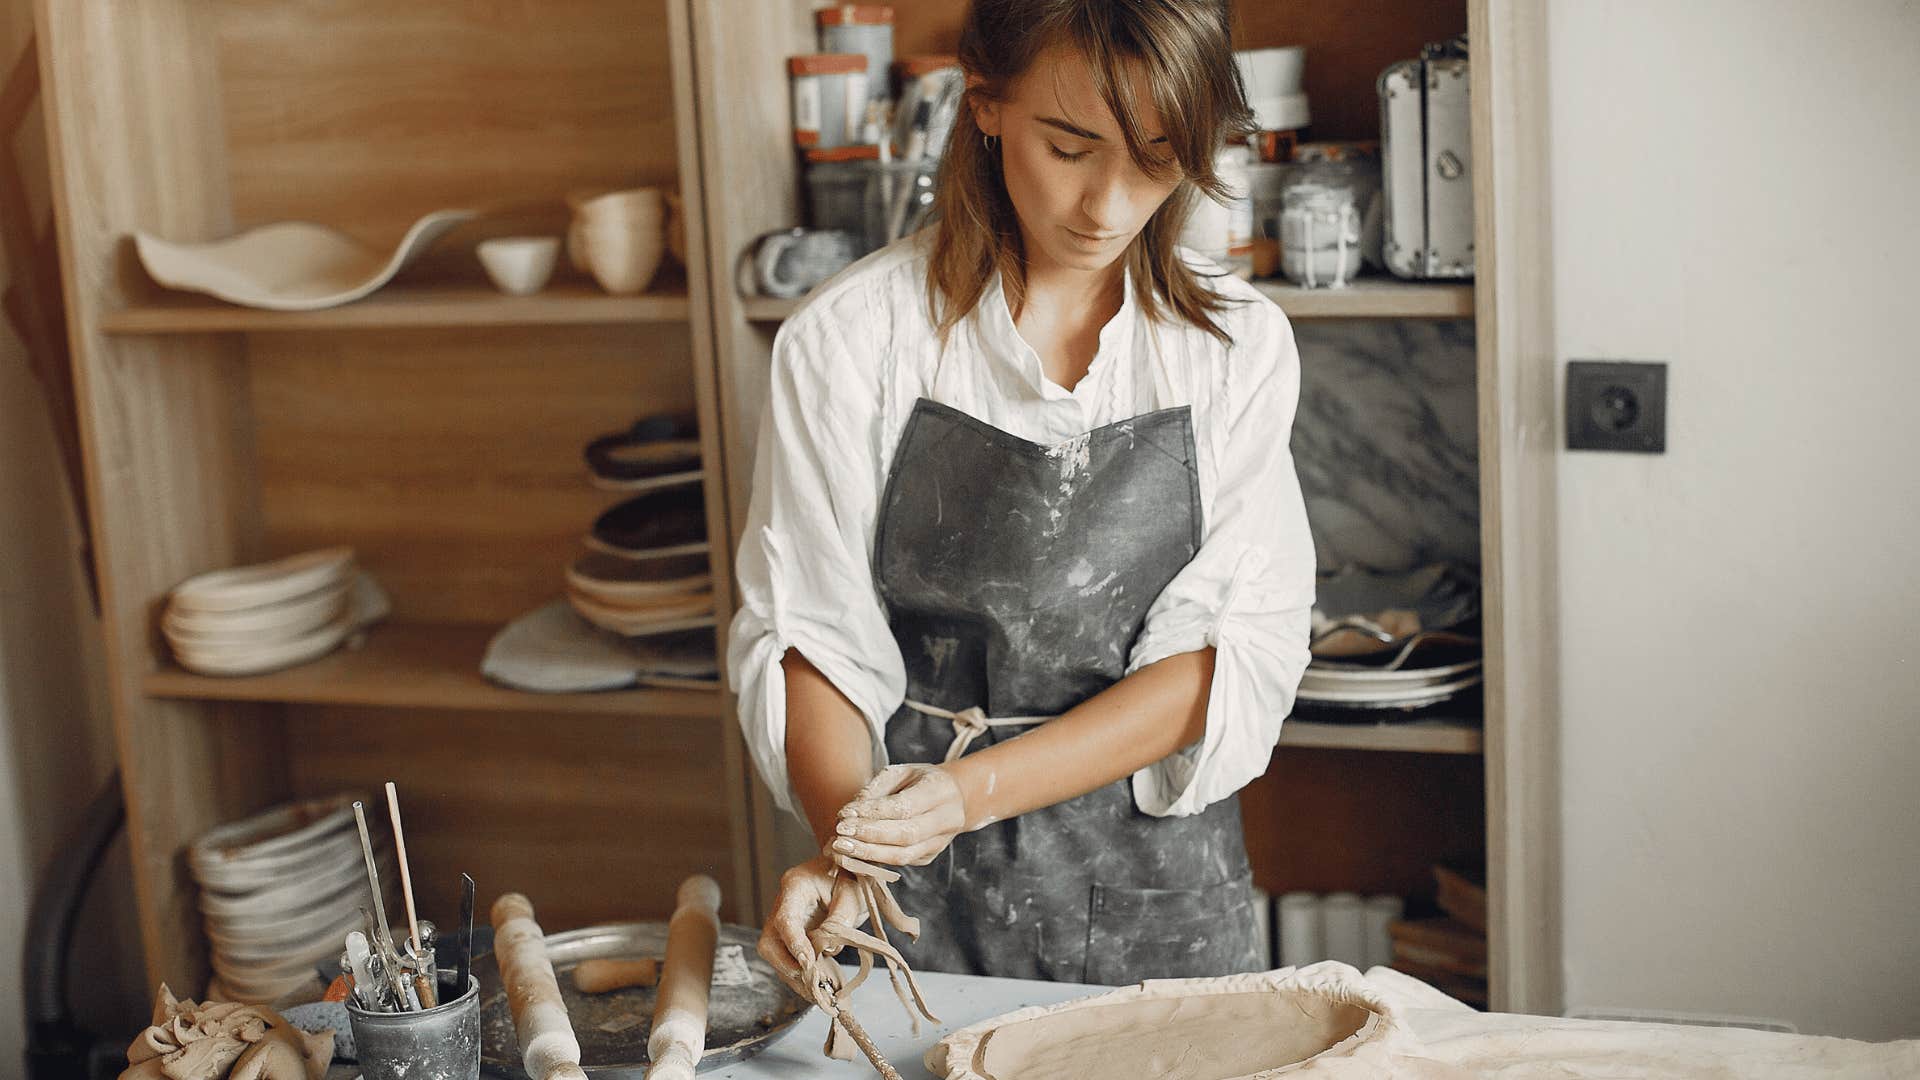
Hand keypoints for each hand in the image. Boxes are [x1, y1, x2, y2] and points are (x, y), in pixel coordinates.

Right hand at [757, 855, 862, 991]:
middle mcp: (783, 904)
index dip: (794, 945)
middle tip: (815, 985)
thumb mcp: (852, 892)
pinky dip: (800, 973)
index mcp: (795, 886)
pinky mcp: (789, 933)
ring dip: (794, 976)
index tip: (809, 964)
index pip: (785, 920)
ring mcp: (782, 919)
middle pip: (769, 942)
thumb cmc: (849, 874)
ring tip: (820, 993)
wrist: (844, 865)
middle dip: (788, 967)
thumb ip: (841, 919)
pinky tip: (819, 986)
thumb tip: (829, 949)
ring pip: (774, 954)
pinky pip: (786, 957)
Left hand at [830, 763, 970, 868]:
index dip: (872, 813)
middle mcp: (947, 818)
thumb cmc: (919, 780)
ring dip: (868, 854)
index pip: (904, 807)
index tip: (843, 815)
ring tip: (840, 849)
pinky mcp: (929, 856)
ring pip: (903, 855)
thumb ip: (876, 789)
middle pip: (905, 835)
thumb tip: (849, 812)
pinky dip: (874, 859)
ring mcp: (940, 842)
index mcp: (940, 790)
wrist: (952, 797)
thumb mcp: (900, 772)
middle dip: (868, 838)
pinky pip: (901, 862)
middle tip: (838, 837)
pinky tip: (853, 854)